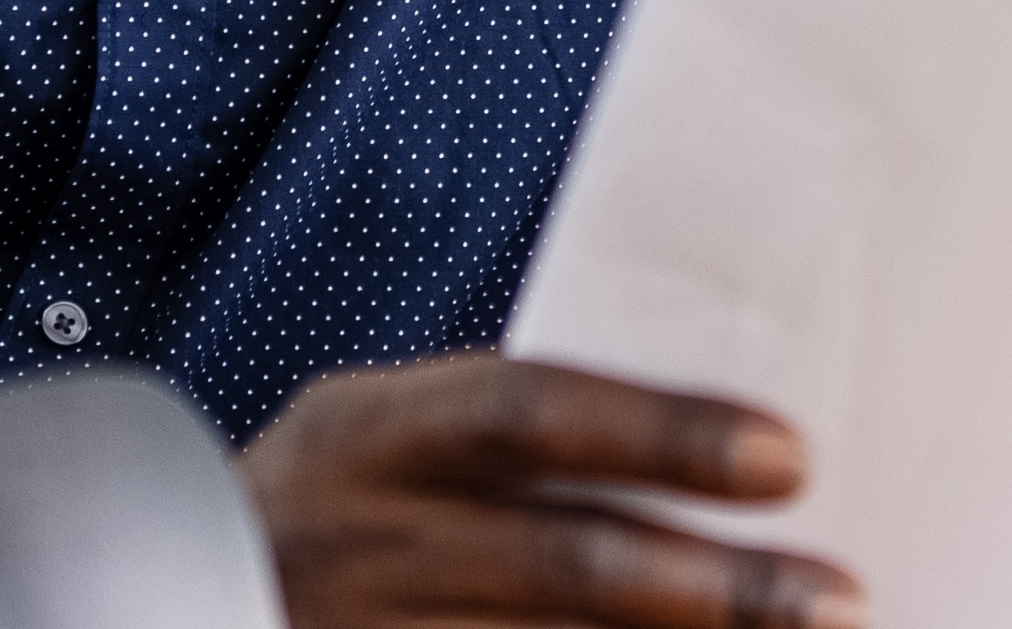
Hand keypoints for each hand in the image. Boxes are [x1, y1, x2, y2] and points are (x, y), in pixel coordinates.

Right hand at [247, 354, 856, 628]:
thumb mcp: (385, 440)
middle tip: (840, 600)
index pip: (526, 412)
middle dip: (709, 589)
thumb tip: (721, 446)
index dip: (660, 434)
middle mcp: (360, 541)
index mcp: (368, 434)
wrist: (171, 597)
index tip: (789, 459)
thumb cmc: (339, 510)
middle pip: (555, 561)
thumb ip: (512, 441)